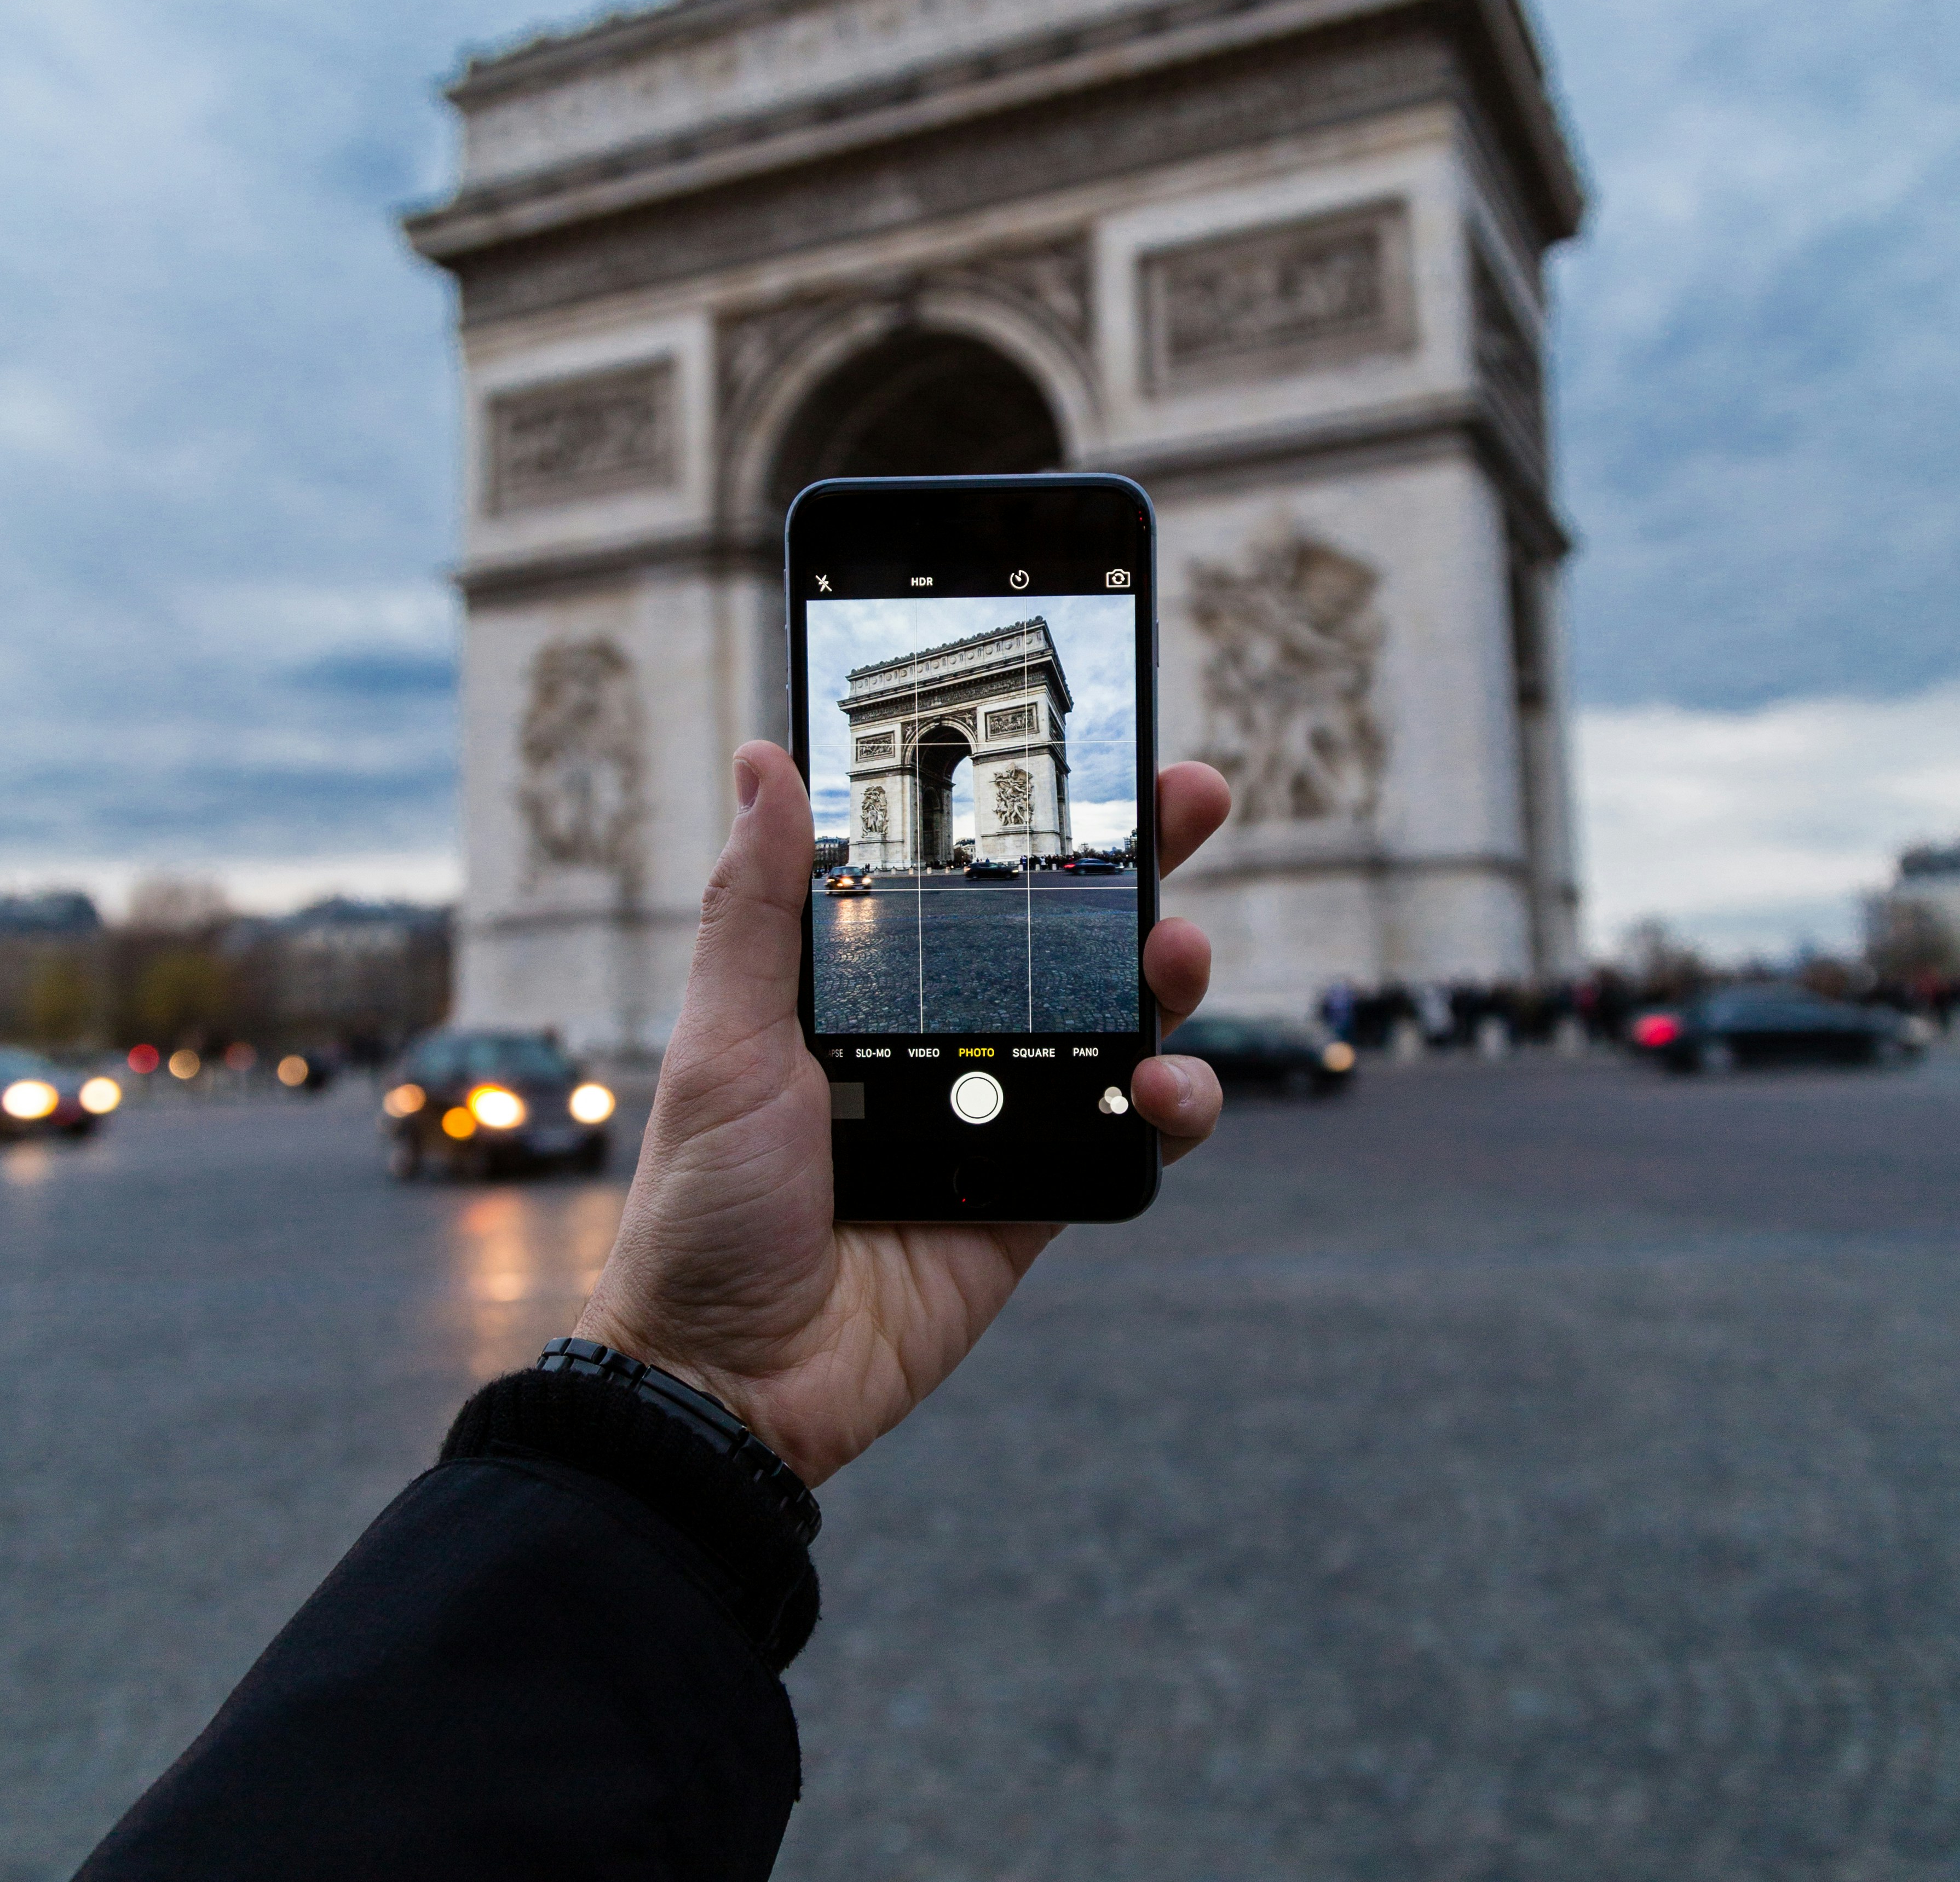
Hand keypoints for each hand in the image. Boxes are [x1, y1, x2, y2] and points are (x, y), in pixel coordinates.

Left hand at [577, 742, 1230, 1486]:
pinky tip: (1160, 1087)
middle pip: (1060, 930)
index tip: (1084, 747)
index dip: (1025, 812)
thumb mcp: (722, 1041)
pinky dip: (1169, 1103)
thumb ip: (754, 907)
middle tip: (1190, 799)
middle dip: (1136, 862)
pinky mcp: (1040, 1192)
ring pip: (1115, 1020)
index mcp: (863, 987)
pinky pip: (1130, 1133)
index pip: (959, 874)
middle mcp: (940, 1035)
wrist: (730, 1380)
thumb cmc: (703, 1208)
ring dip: (1168, 976)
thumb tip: (764, 760)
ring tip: (1175, 955)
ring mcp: (998, 1113)